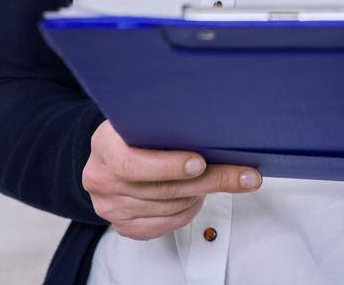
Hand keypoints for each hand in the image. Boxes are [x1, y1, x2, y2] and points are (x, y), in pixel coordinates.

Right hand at [83, 118, 262, 239]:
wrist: (113, 153)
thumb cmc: (138, 132)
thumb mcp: (145, 117)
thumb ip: (168, 121)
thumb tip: (219, 128)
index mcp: (103, 144)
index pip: (133, 163)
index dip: (169, 165)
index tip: (201, 162)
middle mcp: (100, 178)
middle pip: (160, 189)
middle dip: (207, 181)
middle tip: (243, 176)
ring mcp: (109, 206)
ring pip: (168, 208)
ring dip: (198, 196)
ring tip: (216, 178)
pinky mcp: (122, 226)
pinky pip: (163, 226)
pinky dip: (186, 213)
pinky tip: (197, 198)